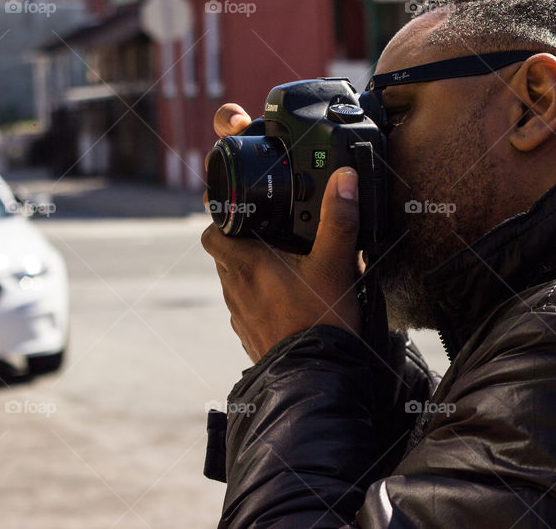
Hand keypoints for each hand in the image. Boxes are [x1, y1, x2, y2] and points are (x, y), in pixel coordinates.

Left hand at [202, 104, 362, 361]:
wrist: (316, 379)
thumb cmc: (321, 321)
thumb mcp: (336, 263)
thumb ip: (338, 219)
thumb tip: (344, 178)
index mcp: (245, 263)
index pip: (212, 231)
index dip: (222, 217)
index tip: (242, 210)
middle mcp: (234, 288)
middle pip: (224, 254)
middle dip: (242, 241)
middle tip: (273, 233)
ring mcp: (240, 314)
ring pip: (234, 281)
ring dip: (251, 269)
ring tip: (285, 264)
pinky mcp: (250, 334)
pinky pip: (247, 306)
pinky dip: (260, 296)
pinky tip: (289, 298)